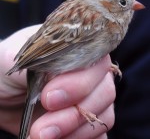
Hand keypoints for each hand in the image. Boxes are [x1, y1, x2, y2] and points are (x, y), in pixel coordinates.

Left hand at [0, 25, 114, 138]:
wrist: (2, 91)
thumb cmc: (6, 68)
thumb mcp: (14, 58)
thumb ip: (36, 59)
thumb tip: (54, 73)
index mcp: (77, 52)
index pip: (97, 63)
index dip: (79, 83)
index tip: (49, 97)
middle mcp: (88, 74)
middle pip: (105, 91)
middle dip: (76, 112)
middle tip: (44, 125)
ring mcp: (90, 97)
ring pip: (105, 114)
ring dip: (76, 130)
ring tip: (42, 135)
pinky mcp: (84, 118)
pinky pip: (99, 131)